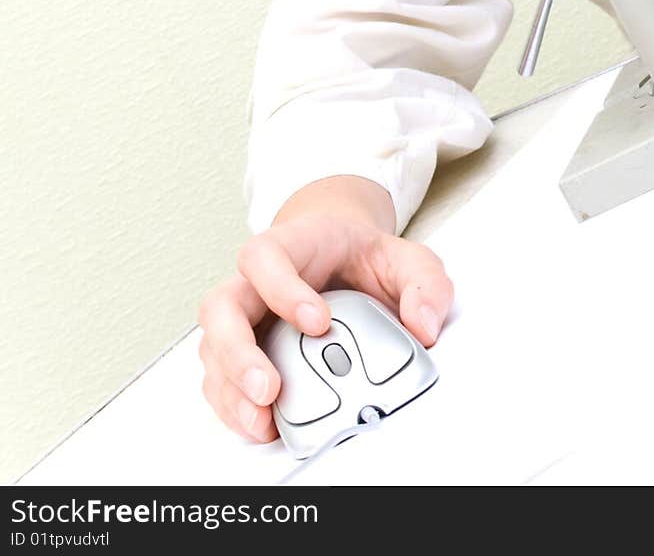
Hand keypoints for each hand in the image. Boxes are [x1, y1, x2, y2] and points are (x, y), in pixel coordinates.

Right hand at [197, 182, 452, 442]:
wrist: (342, 259)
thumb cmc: (363, 258)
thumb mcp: (407, 258)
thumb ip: (425, 283)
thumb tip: (423, 325)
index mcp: (290, 245)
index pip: (265, 256)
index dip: (282, 288)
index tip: (319, 321)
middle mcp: (254, 281)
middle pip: (221, 307)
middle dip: (238, 352)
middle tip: (269, 387)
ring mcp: (244, 317)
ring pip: (212, 347)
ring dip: (230, 388)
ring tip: (262, 419)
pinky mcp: (242, 352)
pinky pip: (219, 379)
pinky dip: (233, 405)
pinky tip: (259, 424)